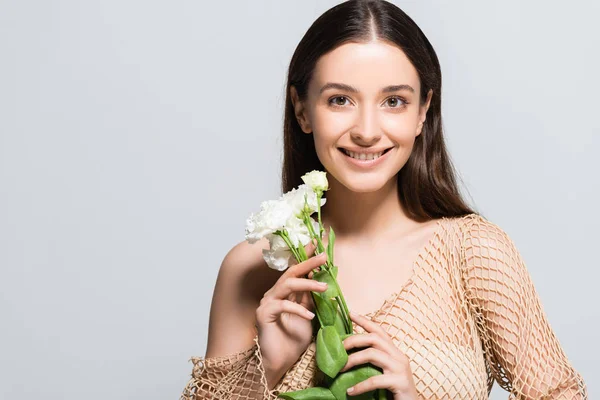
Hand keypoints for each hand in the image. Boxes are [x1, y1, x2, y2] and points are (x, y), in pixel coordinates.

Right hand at [255, 242, 328, 387]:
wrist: (279, 362)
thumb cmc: (292, 341)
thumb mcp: (308, 316)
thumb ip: (311, 299)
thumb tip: (324, 282)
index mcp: (284, 293)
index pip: (296, 270)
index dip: (306, 256)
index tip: (318, 243)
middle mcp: (274, 294)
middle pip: (291, 272)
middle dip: (308, 262)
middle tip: (324, 256)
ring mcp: (267, 303)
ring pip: (287, 285)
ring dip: (307, 284)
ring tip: (324, 287)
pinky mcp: (263, 315)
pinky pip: (282, 305)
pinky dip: (298, 309)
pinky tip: (310, 316)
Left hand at [340, 311, 418, 399]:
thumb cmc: (394, 391)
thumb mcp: (384, 372)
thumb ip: (374, 363)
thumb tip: (348, 357)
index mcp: (394, 352)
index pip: (380, 331)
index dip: (365, 321)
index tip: (350, 313)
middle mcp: (399, 356)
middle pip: (374, 338)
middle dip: (354, 340)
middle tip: (339, 348)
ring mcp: (400, 368)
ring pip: (373, 354)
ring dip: (353, 360)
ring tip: (340, 370)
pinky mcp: (400, 382)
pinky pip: (375, 380)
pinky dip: (360, 386)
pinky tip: (350, 391)